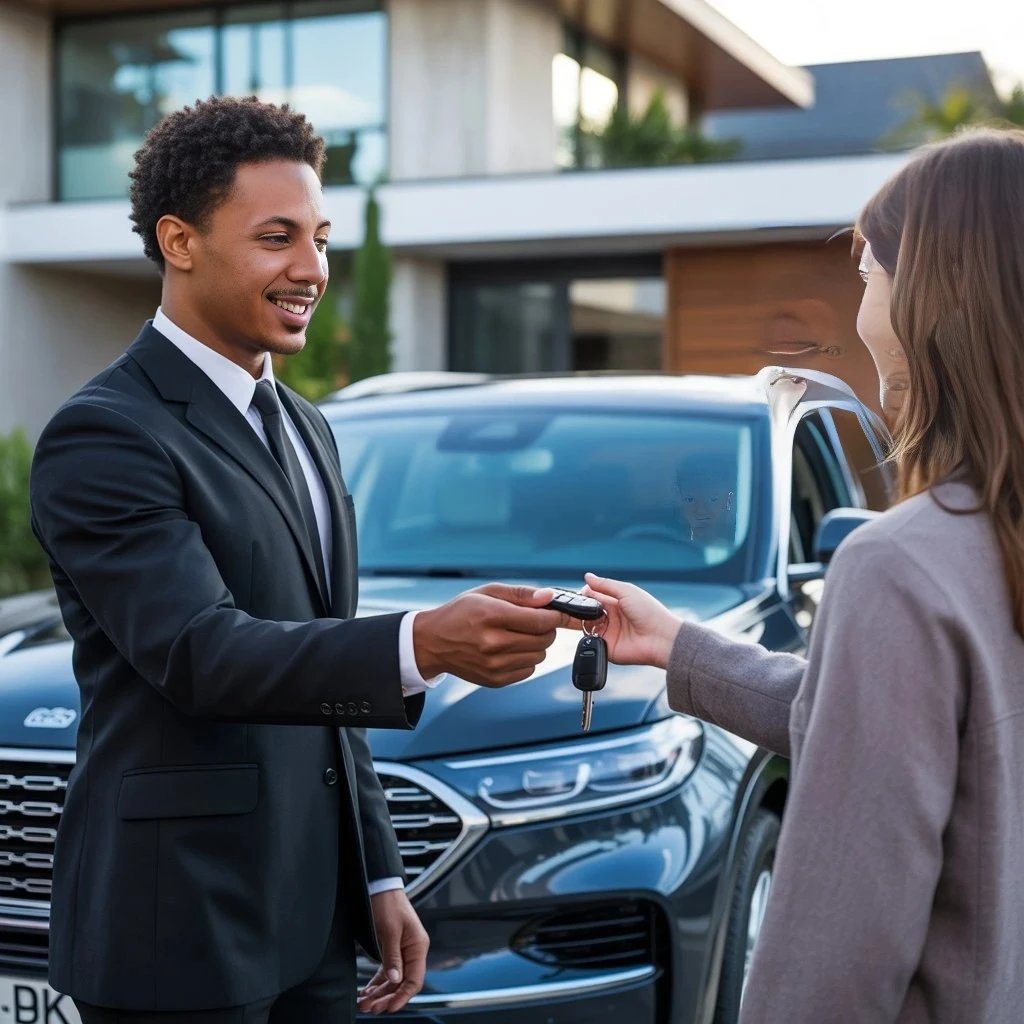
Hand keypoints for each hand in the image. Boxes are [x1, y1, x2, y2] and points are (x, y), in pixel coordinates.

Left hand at [357, 889, 428, 1014]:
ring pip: (393, 980)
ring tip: (364, 1003)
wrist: (380, 887)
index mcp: (418, 945)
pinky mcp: (392, 950)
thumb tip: (394, 980)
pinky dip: (377, 983)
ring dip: (379, 993)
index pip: (414, 979)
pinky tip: (367, 992)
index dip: (402, 996)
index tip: (389, 1007)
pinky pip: (386, 972)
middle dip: (387, 997)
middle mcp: (413, 951)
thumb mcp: (389, 930)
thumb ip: (392, 956)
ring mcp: (403, 951)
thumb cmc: (388, 903)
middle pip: (403, 983)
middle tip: (371, 1008)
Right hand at [413, 583, 568, 684]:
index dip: (556, 616)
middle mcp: (493, 643)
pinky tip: (510, 649)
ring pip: (540, 656)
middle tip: (535, 621)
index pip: (540, 620)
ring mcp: (494, 665)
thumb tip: (550, 597)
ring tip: (518, 635)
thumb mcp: (487, 592)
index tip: (559, 613)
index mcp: (492, 616)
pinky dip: (526, 659)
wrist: (432, 642)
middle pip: (544, 639)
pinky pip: (528, 670)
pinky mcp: (495, 680)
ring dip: (536, 644)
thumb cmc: (459, 614)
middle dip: (546, 628)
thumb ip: (521, 594)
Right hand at [579, 572, 682, 668]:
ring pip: (586, 625)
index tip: (579, 593)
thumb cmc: (650, 612)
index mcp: (616, 602)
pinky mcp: (607, 647)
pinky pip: (591, 642)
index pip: (594, 596)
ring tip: (585, 616)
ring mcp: (608, 632)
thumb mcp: (627, 591)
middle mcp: (611, 617)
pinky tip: (590, 629)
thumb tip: (587, 576)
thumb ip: (605, 585)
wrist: (661, 638)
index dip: (585, 594)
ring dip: (582, 620)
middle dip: (581, 607)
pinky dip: (587, 636)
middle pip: (588, 611)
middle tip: (579, 605)